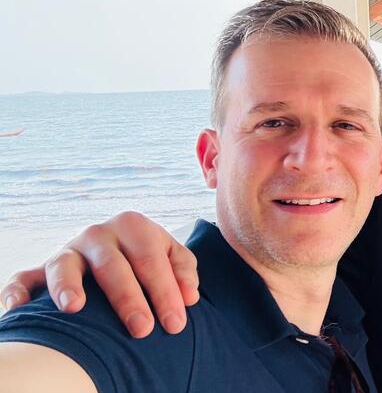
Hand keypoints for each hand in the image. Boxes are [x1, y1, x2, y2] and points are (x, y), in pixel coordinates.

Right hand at [0, 211, 198, 337]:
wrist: (120, 246)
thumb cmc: (149, 258)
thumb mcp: (173, 257)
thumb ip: (184, 273)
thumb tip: (189, 297)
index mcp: (133, 226)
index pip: (151, 260)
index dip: (165, 292)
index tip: (175, 324)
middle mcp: (98, 234)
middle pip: (113, 266)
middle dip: (128, 299)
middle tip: (142, 329)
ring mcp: (68, 250)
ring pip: (64, 265)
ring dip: (67, 285)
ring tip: (73, 308)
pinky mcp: (42, 268)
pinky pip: (24, 278)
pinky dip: (16, 291)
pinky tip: (17, 310)